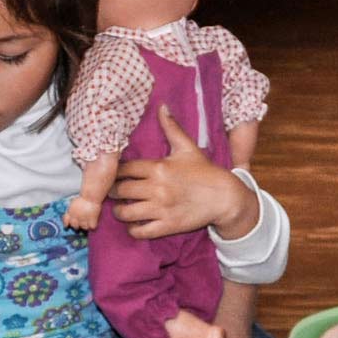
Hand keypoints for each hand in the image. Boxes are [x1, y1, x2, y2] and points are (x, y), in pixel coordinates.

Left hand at [63, 192, 103, 231]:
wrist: (91, 196)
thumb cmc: (83, 197)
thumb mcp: (73, 202)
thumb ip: (71, 209)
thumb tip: (70, 213)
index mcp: (70, 213)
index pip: (66, 221)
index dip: (66, 224)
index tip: (67, 226)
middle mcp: (76, 218)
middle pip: (75, 227)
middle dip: (77, 225)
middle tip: (80, 222)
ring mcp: (83, 220)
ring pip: (84, 228)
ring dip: (86, 226)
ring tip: (88, 223)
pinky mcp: (92, 221)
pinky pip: (92, 227)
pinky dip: (93, 226)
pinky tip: (93, 223)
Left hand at [110, 110, 252, 239]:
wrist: (224, 197)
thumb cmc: (204, 172)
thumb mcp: (187, 147)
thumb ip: (172, 128)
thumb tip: (162, 106)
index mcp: (158, 167)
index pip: (124, 169)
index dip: (114, 172)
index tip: (113, 174)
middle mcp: (157, 188)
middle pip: (120, 190)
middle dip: (112, 191)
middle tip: (112, 192)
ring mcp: (161, 209)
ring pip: (125, 212)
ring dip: (119, 211)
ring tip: (121, 208)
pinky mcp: (167, 226)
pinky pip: (140, 231)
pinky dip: (133, 229)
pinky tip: (134, 224)